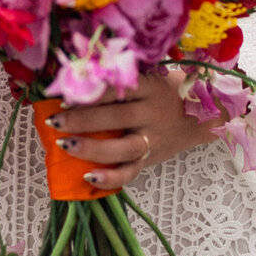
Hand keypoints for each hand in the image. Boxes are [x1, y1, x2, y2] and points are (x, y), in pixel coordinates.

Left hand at [46, 67, 215, 191]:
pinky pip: (131, 172)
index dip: (94, 90)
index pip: (119, 87)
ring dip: (92, 148)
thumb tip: (77, 77)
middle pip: (118, 117)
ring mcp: (153, 138)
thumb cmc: (162, 92)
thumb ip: (121, 80)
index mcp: (150, 87)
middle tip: (56, 120)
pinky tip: (89, 177)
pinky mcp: (150, 159)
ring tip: (65, 145)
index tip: (67, 92)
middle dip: (84, 119)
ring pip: (124, 147)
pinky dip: (110, 178)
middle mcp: (152, 113)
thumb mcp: (148, 77)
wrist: (199, 115)